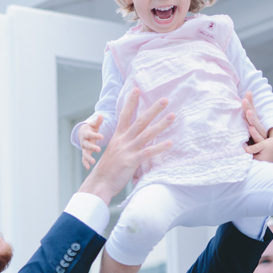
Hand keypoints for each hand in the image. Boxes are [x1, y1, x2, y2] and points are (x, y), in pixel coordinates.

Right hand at [78, 87, 173, 204]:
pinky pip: (147, 152)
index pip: (124, 115)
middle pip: (140, 121)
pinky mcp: (132, 161)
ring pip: (146, 134)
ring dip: (161, 124)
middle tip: (165, 100)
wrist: (100, 182)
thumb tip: (133, 141)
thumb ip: (124, 144)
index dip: (131, 102)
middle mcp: (123, 141)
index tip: (136, 89)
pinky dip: (159, 147)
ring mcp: (127, 150)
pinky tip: (170, 143)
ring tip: (172, 116)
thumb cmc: (107, 169)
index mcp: (118, 137)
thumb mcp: (114, 152)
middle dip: (153, 109)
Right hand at [79, 115, 103, 169]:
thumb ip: (97, 121)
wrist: (83, 133)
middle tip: (98, 150)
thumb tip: (101, 115)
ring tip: (92, 162)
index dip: (96, 136)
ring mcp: (84, 147)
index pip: (90, 135)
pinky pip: (83, 158)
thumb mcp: (94, 124)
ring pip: (85, 153)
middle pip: (87, 145)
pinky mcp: (85, 152)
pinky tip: (88, 167)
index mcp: (86, 133)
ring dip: (88, 158)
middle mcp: (84, 141)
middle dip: (92, 147)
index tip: (102, 137)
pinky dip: (85, 163)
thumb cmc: (91, 128)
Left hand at [241, 93, 272, 162]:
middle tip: (244, 99)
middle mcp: (260, 131)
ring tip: (248, 113)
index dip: (250, 103)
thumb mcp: (248, 137)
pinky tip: (250, 130)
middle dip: (249, 108)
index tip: (247, 92)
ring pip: (257, 128)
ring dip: (252, 120)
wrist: (270, 160)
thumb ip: (243, 127)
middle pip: (254, 118)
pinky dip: (254, 136)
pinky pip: (258, 141)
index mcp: (256, 127)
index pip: (253, 113)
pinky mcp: (262, 147)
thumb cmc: (256, 147)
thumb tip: (237, 117)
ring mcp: (261, 138)